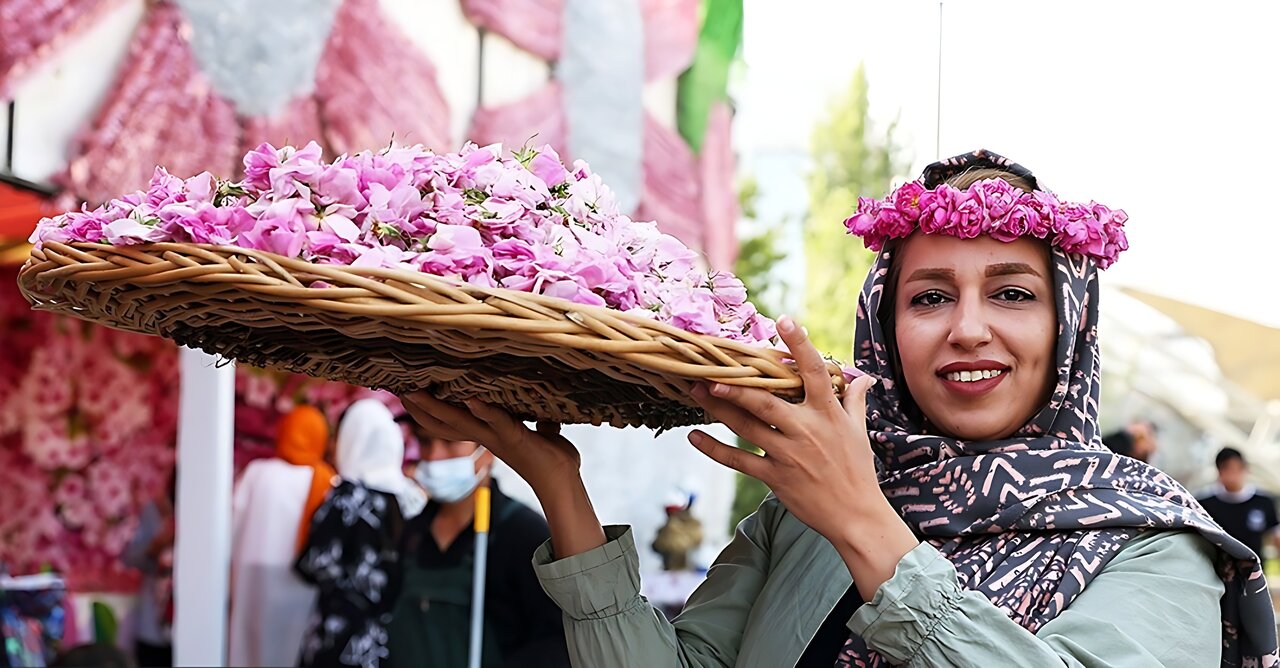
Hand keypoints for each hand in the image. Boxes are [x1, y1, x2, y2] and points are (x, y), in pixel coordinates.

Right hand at [400, 391, 606, 559]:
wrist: (564, 484)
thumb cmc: (554, 460)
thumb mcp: (545, 434)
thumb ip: (542, 423)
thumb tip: (548, 413)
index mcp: (491, 434)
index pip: (455, 422)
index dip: (433, 410)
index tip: (413, 393)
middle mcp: (487, 437)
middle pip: (445, 422)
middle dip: (422, 408)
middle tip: (400, 390)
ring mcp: (498, 439)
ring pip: (459, 422)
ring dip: (437, 408)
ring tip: (416, 392)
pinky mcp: (515, 438)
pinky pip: (497, 422)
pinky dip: (484, 411)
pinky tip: (472, 398)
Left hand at [688, 316, 916, 596]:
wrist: (857, 516)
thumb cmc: (858, 471)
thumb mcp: (859, 431)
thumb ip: (854, 400)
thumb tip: (864, 377)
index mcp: (828, 414)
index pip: (815, 372)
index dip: (799, 345)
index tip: (784, 320)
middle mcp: (806, 430)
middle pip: (765, 401)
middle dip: (736, 385)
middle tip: (710, 369)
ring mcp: (788, 454)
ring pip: (746, 427)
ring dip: (718, 408)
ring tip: (695, 390)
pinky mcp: (775, 477)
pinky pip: (739, 461)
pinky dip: (714, 450)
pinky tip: (693, 438)